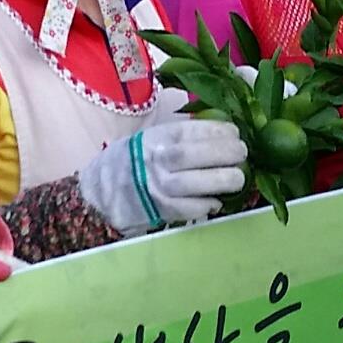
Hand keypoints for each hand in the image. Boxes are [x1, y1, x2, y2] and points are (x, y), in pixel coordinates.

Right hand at [80, 117, 249, 233]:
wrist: (100, 194)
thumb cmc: (130, 162)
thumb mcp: (149, 139)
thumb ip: (178, 137)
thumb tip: (219, 133)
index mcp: (154, 139)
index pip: (190, 131)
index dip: (217, 132)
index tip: (234, 133)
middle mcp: (156, 162)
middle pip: (196, 156)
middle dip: (226, 154)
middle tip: (242, 154)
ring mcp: (158, 188)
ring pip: (197, 185)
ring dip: (224, 181)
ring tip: (238, 179)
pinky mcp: (162, 211)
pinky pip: (192, 209)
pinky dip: (208, 205)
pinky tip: (216, 200)